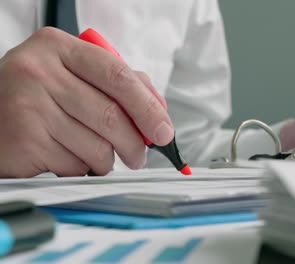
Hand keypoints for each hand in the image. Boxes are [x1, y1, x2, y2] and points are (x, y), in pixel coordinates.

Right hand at [0, 27, 170, 177]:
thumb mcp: (70, 73)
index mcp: (58, 47)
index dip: (148, 107)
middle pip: (111, 115)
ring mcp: (27, 106)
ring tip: (100, 156)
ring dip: (108, 160)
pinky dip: (82, 168)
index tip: (165, 131)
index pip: (118, 75)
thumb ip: (116, 83)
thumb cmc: (35, 94)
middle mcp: (39, 71)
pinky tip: (69, 157)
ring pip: (96, 146)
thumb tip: (158, 110)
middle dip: (136, 144)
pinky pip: (74, 165)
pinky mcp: (23, 141)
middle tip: (140, 156)